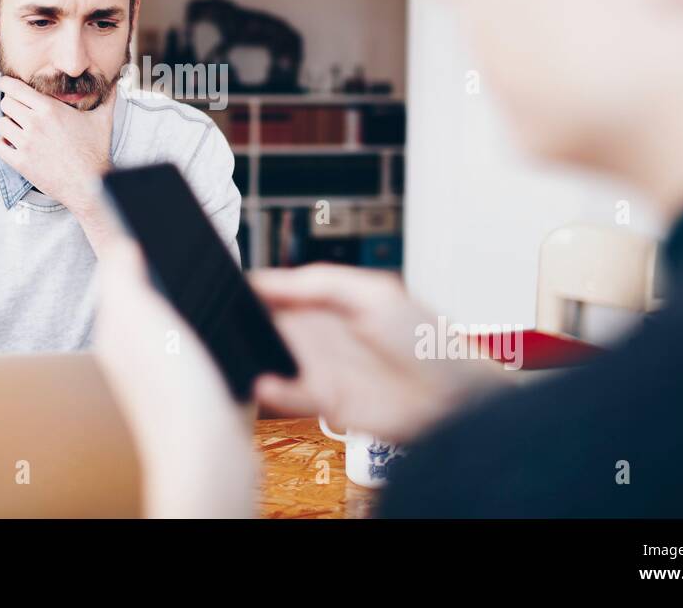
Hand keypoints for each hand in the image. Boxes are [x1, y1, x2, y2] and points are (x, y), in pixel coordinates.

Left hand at [0, 74, 114, 210]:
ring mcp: (26, 144)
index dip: (7, 84)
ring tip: (17, 128)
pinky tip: (14, 145)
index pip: (15, 88)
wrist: (90, 184)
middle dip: (10, 105)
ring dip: (7, 124)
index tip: (6, 85)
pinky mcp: (21, 162)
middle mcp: (35, 124)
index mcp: (50, 109)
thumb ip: (108, 97)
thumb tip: (117, 83)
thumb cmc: (95, 152)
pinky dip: (3, 144)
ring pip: (1, 124)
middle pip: (6, 104)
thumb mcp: (103, 120)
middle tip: (17, 109)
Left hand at [92, 238, 258, 517]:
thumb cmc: (175, 392)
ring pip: (177, 317)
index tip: (155, 218)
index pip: (121, 275)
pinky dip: (210, 324)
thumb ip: (124, 279)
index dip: (135, 245)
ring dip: (190, 294)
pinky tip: (228, 317)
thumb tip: (121, 244)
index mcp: (117, 330)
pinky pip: (200, 341)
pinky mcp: (198, 385)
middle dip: (165, 266)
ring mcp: (168, 369)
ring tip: (209, 268)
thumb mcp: (142, 321)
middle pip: (150, 293)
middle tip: (187, 238)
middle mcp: (137, 350)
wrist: (210, 457)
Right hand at [251, 264, 512, 443]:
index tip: (231, 286)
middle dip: (248, 321)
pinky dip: (275, 390)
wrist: (454, 398)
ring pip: (274, 358)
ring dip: (256, 354)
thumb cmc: (425, 340)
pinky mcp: (327, 403)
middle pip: (272, 323)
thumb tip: (269, 279)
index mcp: (333, 301)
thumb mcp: (373, 293)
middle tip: (228, 318)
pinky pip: (290, 394)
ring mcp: (323, 368)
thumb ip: (320, 282)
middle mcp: (324, 333)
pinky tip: (266, 381)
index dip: (258, 288)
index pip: (283, 290)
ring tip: (240, 348)